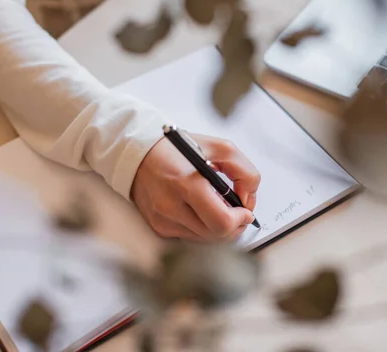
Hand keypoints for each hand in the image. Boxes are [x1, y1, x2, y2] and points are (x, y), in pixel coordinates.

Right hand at [131, 134, 260, 241]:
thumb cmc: (179, 149)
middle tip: (238, 212)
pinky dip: (202, 228)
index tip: (245, 211)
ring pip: (204, 240)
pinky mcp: (158, 226)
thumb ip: (244, 172)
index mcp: (186, 183)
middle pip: (215, 235)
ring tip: (218, 207)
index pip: (221, 222)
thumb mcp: (220, 147)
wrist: (138, 153)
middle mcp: (171, 205)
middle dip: (234, 226)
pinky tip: (201, 211)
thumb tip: (248, 200)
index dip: (240, 220)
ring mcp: (163, 219)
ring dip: (218, 227)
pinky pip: (190, 237)